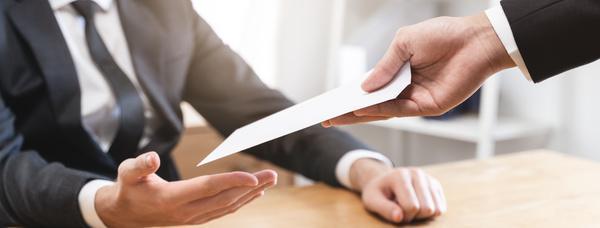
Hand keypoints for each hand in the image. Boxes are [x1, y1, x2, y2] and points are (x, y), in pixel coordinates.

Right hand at [95, 152, 276, 226]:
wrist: (124, 215)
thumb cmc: (128, 188)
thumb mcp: (127, 173)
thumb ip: (139, 166)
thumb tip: (152, 158)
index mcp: (171, 199)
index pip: (207, 188)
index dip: (231, 182)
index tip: (252, 177)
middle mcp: (185, 212)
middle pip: (224, 199)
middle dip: (250, 187)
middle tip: (272, 175)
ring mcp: (192, 217)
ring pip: (227, 206)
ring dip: (250, 194)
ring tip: (270, 181)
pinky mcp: (196, 218)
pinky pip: (223, 211)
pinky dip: (241, 201)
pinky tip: (255, 193)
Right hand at [323, 13, 514, 125]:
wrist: (475, 41)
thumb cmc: (443, 35)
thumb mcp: (404, 43)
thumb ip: (385, 66)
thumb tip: (364, 87)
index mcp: (399, 71)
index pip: (371, 87)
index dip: (352, 94)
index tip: (332, 101)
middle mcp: (405, 87)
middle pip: (373, 103)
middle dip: (350, 110)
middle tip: (327, 117)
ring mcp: (415, 99)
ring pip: (383, 111)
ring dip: (360, 114)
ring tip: (338, 116)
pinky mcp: (428, 107)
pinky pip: (399, 110)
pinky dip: (380, 111)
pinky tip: (363, 109)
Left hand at [350, 159, 445, 222]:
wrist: (384, 181)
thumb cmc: (378, 193)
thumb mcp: (372, 201)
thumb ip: (384, 209)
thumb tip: (399, 217)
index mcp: (400, 176)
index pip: (411, 206)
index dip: (403, 216)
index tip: (394, 212)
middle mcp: (417, 173)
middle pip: (427, 208)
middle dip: (414, 216)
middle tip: (402, 210)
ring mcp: (428, 178)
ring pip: (437, 209)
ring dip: (423, 215)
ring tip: (410, 207)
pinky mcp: (436, 185)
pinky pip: (441, 208)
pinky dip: (430, 212)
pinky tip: (418, 205)